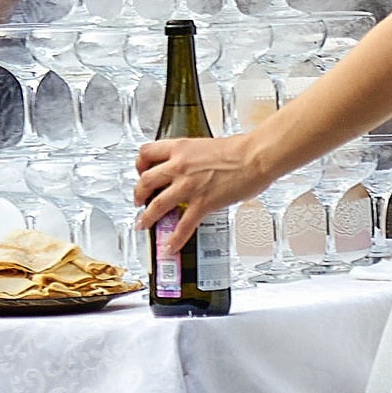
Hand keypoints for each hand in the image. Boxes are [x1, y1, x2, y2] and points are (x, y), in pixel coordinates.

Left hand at [133, 131, 265, 254]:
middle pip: (145, 181)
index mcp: (181, 148)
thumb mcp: (207, 146)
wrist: (255, 156)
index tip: (140, 171)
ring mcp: (188, 186)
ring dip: (147, 217)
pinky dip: (174, 239)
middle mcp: (179, 166)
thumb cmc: (239, 150)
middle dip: (137, 193)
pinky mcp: (202, 203)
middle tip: (137, 200)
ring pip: (156, 204)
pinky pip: (183, 225)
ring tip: (143, 224)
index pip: (146, 153)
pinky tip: (170, 246)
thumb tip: (193, 166)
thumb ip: (194, 157)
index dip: (139, 164)